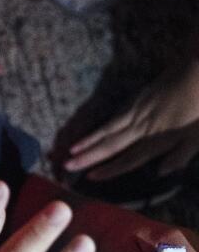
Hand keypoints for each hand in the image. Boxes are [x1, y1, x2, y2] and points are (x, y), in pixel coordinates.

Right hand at [64, 59, 198, 179]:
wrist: (196, 74)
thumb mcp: (198, 136)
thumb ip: (180, 155)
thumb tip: (162, 172)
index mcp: (158, 139)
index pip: (130, 159)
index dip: (110, 169)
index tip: (89, 177)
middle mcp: (142, 128)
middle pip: (111, 145)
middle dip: (88, 156)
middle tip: (66, 164)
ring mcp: (137, 113)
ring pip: (108, 130)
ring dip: (88, 142)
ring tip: (71, 150)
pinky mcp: (136, 101)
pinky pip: (114, 119)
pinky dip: (100, 128)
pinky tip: (92, 133)